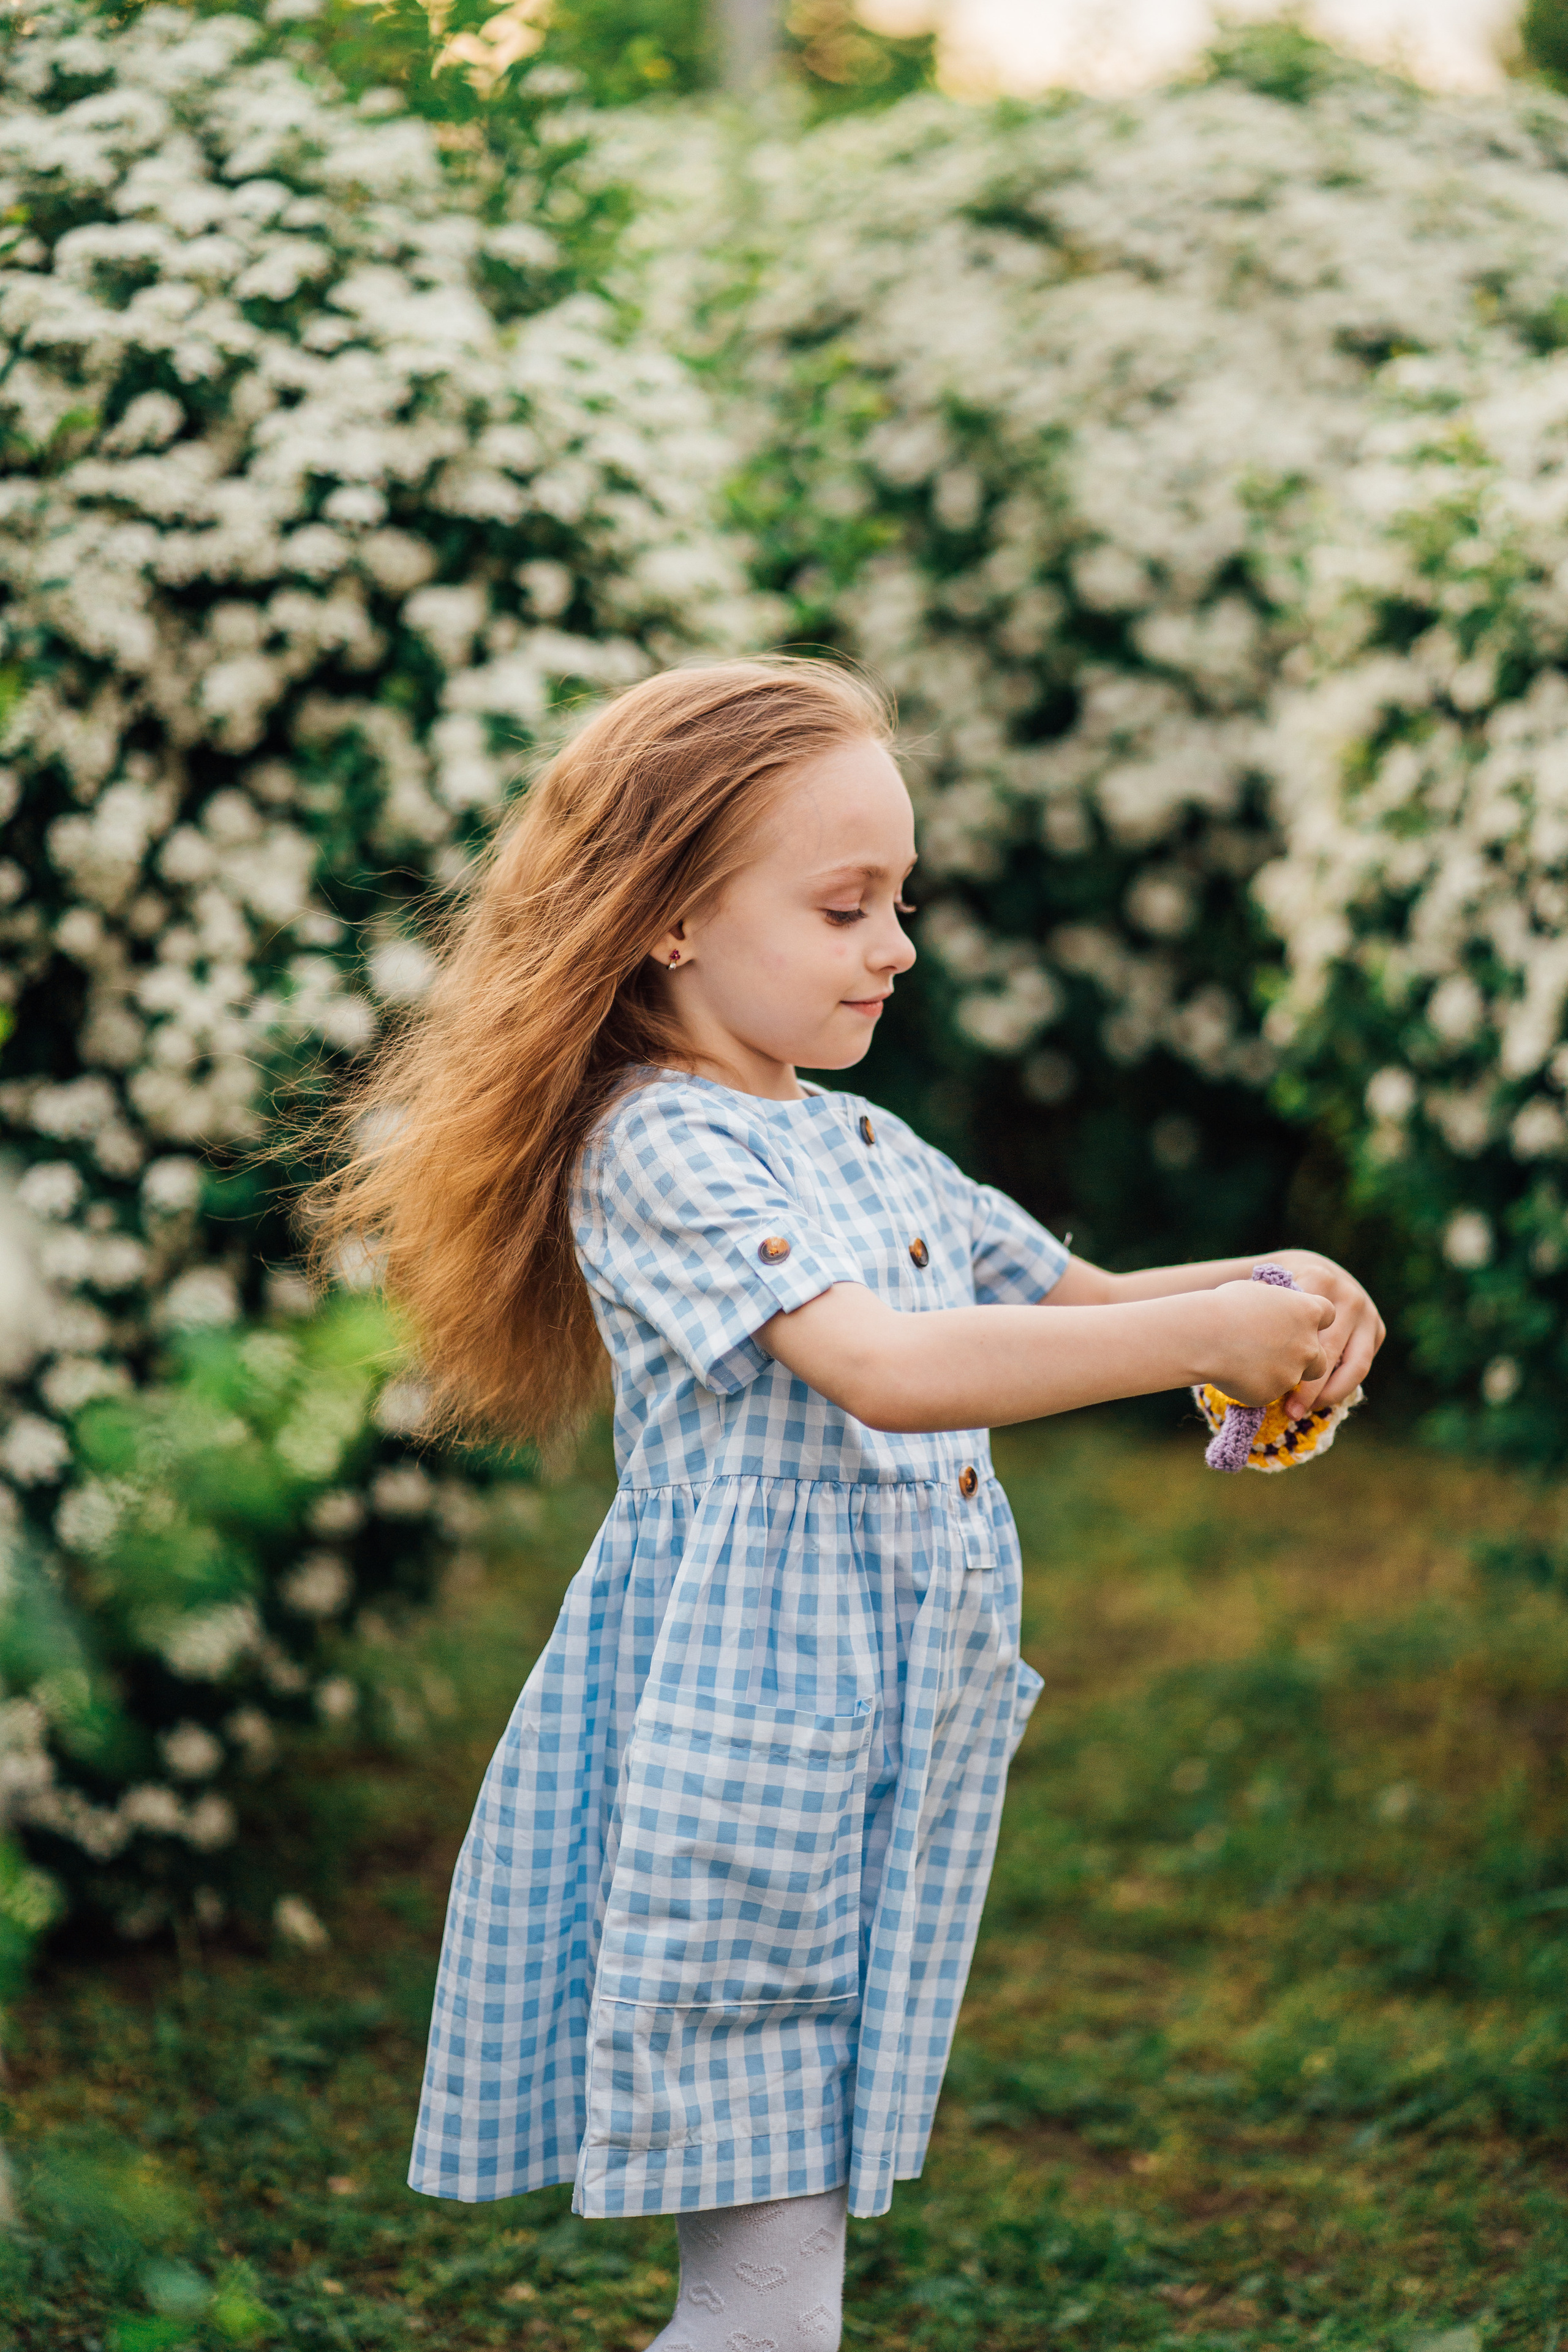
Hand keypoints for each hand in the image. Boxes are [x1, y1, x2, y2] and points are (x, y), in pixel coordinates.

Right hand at [1201, 1278, 1334, 1407]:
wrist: (1205, 1336)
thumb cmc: (1225, 1306)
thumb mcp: (1255, 1291)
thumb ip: (1275, 1301)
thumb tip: (1270, 1300)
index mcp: (1308, 1311)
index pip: (1329, 1315)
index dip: (1315, 1320)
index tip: (1299, 1322)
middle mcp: (1309, 1344)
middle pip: (1321, 1357)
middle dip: (1305, 1358)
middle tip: (1278, 1353)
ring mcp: (1293, 1372)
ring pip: (1297, 1378)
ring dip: (1282, 1374)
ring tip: (1251, 1363)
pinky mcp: (1273, 1393)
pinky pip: (1269, 1392)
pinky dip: (1256, 1386)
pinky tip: (1234, 1373)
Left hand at [1260, 1249, 1386, 1417]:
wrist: (1314, 1271)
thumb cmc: (1280, 1291)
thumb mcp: (1269, 1290)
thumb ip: (1258, 1304)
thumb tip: (1231, 1328)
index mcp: (1320, 1280)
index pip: (1305, 1327)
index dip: (1287, 1358)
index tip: (1266, 1380)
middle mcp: (1349, 1297)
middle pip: (1329, 1351)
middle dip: (1309, 1386)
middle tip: (1287, 1410)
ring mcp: (1368, 1314)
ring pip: (1353, 1366)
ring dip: (1329, 1394)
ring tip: (1302, 1412)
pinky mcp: (1378, 1331)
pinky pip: (1360, 1367)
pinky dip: (1340, 1388)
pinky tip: (1318, 1403)